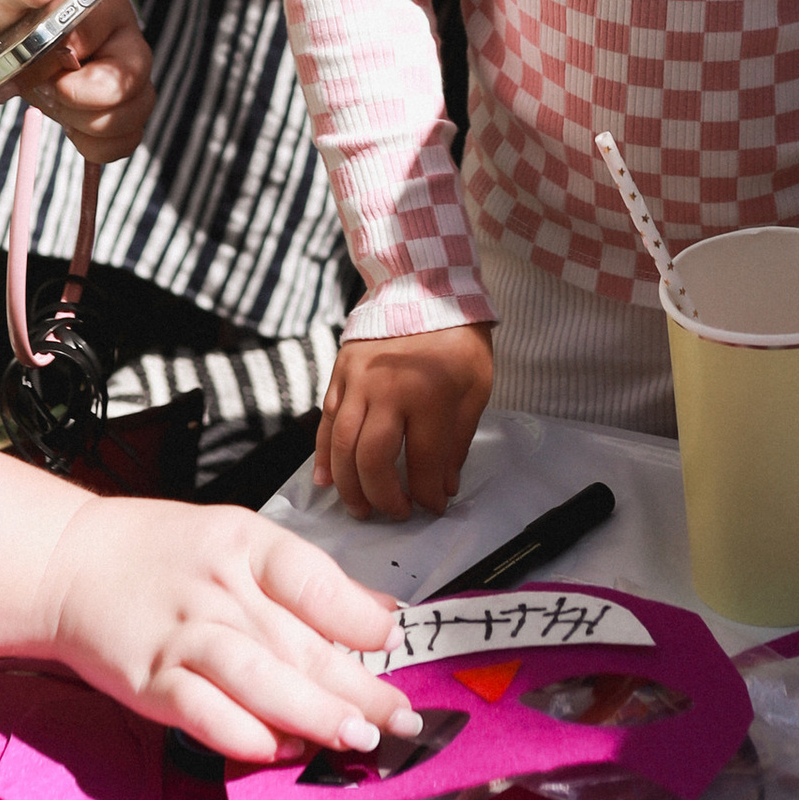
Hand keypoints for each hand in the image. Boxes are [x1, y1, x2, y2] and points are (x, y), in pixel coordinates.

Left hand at [0, 0, 152, 168]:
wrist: (9, 17)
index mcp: (107, 7)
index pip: (105, 42)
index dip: (67, 62)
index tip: (35, 62)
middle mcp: (126, 44)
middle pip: (130, 89)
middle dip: (77, 101)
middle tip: (42, 86)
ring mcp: (126, 82)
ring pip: (131, 121)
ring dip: (82, 124)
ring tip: (51, 99)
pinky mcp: (116, 111)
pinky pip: (121, 143)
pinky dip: (92, 146)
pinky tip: (68, 124)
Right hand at [32, 493, 417, 762]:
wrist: (70, 563)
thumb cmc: (162, 555)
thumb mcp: (236, 541)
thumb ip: (306, 581)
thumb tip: (380, 615)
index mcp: (243, 544)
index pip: (311, 578)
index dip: (357, 615)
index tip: (393, 643)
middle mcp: (217, 589)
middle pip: (297, 641)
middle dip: (356, 686)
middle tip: (400, 719)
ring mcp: (183, 636)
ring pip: (258, 678)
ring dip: (313, 713)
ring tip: (357, 738)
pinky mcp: (151, 680)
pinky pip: (205, 712)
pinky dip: (245, 735)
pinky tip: (281, 749)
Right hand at [317, 326, 494, 519]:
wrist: (423, 286)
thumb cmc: (456, 339)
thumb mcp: (476, 387)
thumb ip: (458, 440)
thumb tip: (443, 488)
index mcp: (428, 395)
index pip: (423, 463)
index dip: (427, 495)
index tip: (432, 507)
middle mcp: (387, 390)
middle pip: (372, 459)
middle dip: (382, 497)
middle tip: (393, 513)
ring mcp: (358, 381)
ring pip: (342, 444)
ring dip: (347, 484)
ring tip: (359, 508)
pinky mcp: (340, 373)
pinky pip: (325, 421)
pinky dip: (323, 455)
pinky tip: (325, 480)